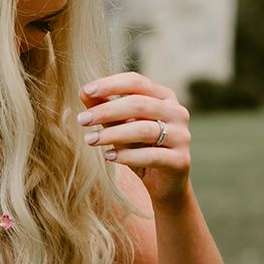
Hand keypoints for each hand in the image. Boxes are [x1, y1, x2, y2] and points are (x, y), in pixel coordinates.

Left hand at [78, 72, 191, 205]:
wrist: (161, 181)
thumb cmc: (137, 145)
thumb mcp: (118, 124)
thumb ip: (104, 107)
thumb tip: (82, 91)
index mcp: (163, 96)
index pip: (136, 82)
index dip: (110, 84)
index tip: (85, 91)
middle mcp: (177, 112)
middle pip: (139, 104)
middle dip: (106, 111)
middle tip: (81, 120)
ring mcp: (182, 136)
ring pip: (144, 130)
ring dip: (112, 134)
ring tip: (89, 139)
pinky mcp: (181, 160)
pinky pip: (151, 155)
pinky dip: (127, 156)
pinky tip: (108, 156)